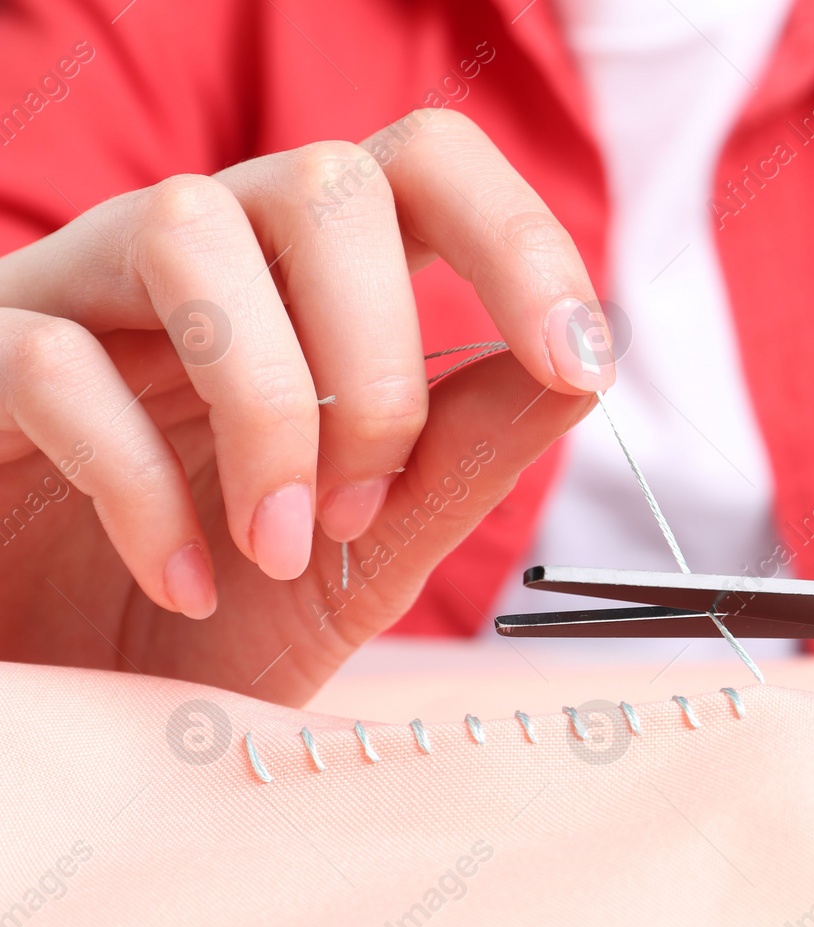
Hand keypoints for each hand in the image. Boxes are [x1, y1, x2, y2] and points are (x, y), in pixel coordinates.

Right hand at [0, 109, 613, 704]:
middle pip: (328, 180)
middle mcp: (210, 263)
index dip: (519, 240)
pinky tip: (188, 580)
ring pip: (188, 228)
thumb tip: (579, 373)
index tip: (577, 363)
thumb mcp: (370, 550)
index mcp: (316, 288)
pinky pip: (54, 359)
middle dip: (381, 360)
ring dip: (267, 407)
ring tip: (277, 551)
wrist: (72, 688)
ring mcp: (84, 296)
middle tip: (364, 509)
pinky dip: (143, 486)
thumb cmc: (221, 606)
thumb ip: (464, 459)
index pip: (426, 171)